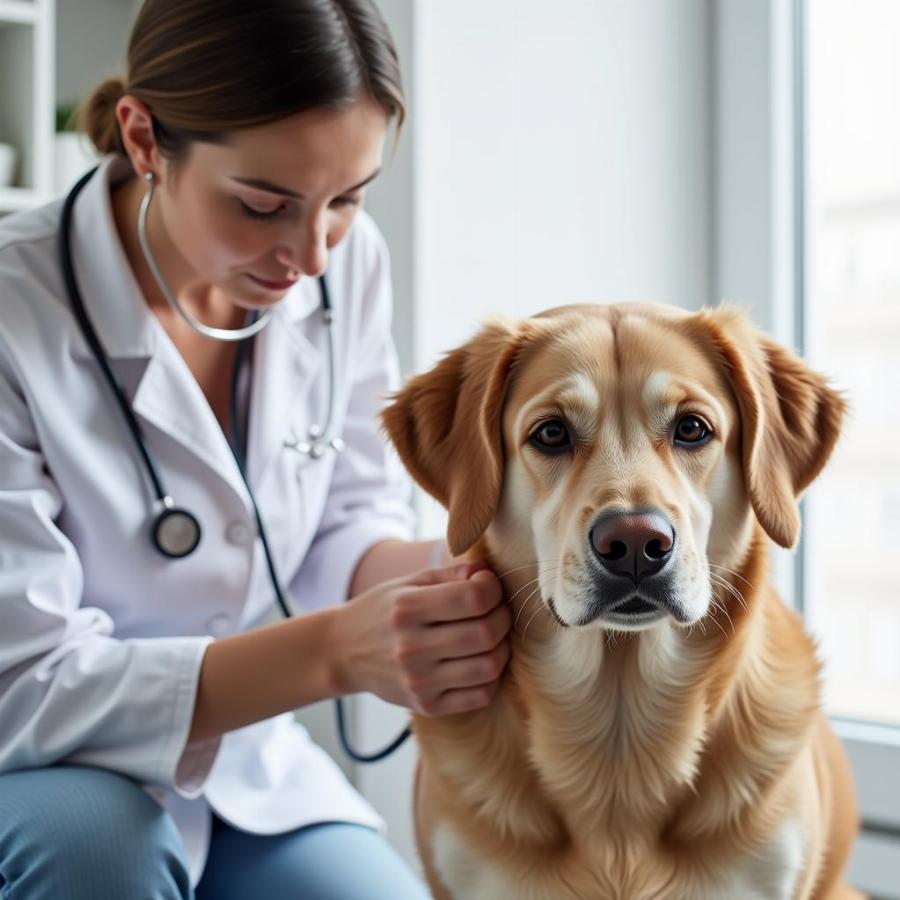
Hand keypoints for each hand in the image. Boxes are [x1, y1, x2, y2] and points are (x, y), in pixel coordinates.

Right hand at [331, 561, 510, 715]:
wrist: (345, 652)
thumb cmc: (384, 610)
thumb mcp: (410, 582)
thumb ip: (451, 574)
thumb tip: (489, 574)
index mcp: (407, 608)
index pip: (473, 598)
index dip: (493, 589)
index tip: (488, 586)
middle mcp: (410, 646)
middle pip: (486, 633)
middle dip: (503, 616)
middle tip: (497, 610)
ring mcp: (418, 681)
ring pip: (489, 667)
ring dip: (501, 647)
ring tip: (491, 636)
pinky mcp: (426, 705)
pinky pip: (480, 695)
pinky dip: (491, 677)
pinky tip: (479, 661)